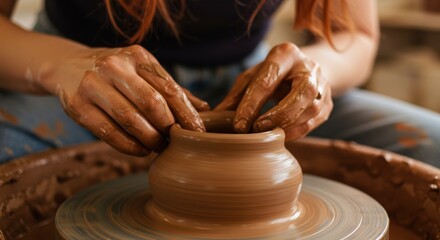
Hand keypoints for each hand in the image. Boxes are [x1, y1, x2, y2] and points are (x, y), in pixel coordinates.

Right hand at [41, 45, 208, 154]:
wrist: (66, 66)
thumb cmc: (116, 73)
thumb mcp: (141, 71)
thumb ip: (170, 89)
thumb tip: (205, 109)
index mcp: (137, 56)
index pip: (169, 88)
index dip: (186, 113)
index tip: (198, 132)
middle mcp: (115, 67)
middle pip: (151, 103)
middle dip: (167, 127)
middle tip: (175, 141)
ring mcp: (93, 85)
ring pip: (130, 119)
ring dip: (149, 139)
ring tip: (159, 147)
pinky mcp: (77, 106)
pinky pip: (109, 132)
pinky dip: (129, 145)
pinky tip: (141, 150)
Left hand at [215, 42, 331, 140]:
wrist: (305, 70)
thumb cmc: (272, 74)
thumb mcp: (252, 77)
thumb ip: (236, 95)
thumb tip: (215, 117)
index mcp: (286, 54)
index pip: (269, 79)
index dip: (252, 104)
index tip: (238, 124)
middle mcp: (309, 67)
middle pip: (302, 91)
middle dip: (279, 114)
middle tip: (257, 129)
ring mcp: (323, 85)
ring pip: (312, 108)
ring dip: (288, 125)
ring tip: (267, 136)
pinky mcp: (328, 104)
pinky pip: (315, 121)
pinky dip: (297, 132)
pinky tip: (281, 137)